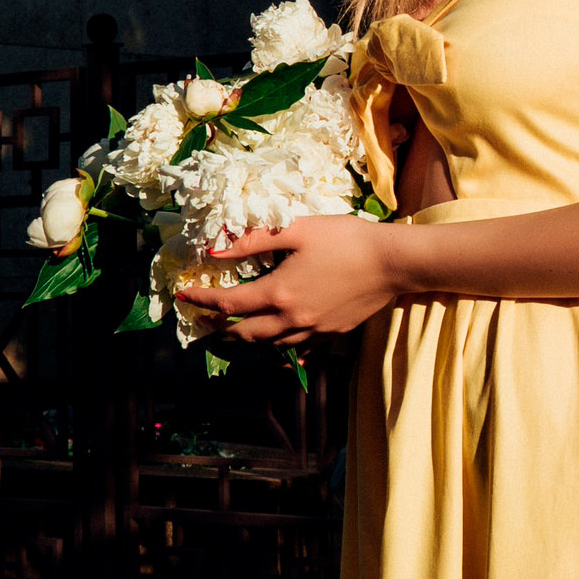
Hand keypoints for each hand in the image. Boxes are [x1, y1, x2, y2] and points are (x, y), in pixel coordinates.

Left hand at [177, 215, 401, 347]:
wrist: (394, 262)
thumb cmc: (347, 239)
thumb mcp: (298, 230)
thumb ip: (254, 240)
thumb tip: (215, 249)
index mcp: (279, 293)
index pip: (228, 304)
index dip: (201, 300)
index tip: (184, 296)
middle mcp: (291, 319)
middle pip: (244, 334)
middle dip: (218, 329)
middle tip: (202, 321)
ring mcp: (312, 331)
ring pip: (269, 345)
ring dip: (246, 340)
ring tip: (233, 331)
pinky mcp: (331, 334)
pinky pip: (297, 348)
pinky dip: (279, 345)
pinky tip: (277, 340)